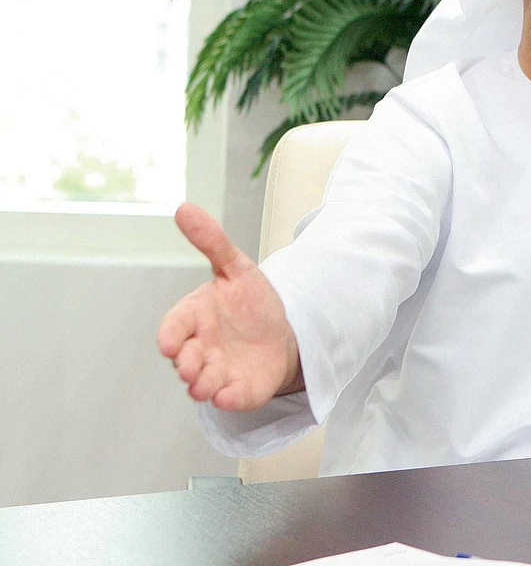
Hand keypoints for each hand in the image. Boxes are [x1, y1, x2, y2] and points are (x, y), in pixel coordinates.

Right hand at [157, 203, 302, 410]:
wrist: (281, 331)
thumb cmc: (250, 301)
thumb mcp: (236, 266)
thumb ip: (211, 241)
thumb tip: (183, 207)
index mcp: (194, 317)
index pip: (174, 326)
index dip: (170, 335)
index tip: (170, 342)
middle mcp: (200, 348)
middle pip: (185, 359)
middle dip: (185, 364)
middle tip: (190, 365)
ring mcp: (218, 371)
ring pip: (203, 383)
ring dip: (202, 385)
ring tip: (206, 384)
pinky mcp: (239, 390)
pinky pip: (230, 398)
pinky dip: (228, 399)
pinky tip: (228, 397)